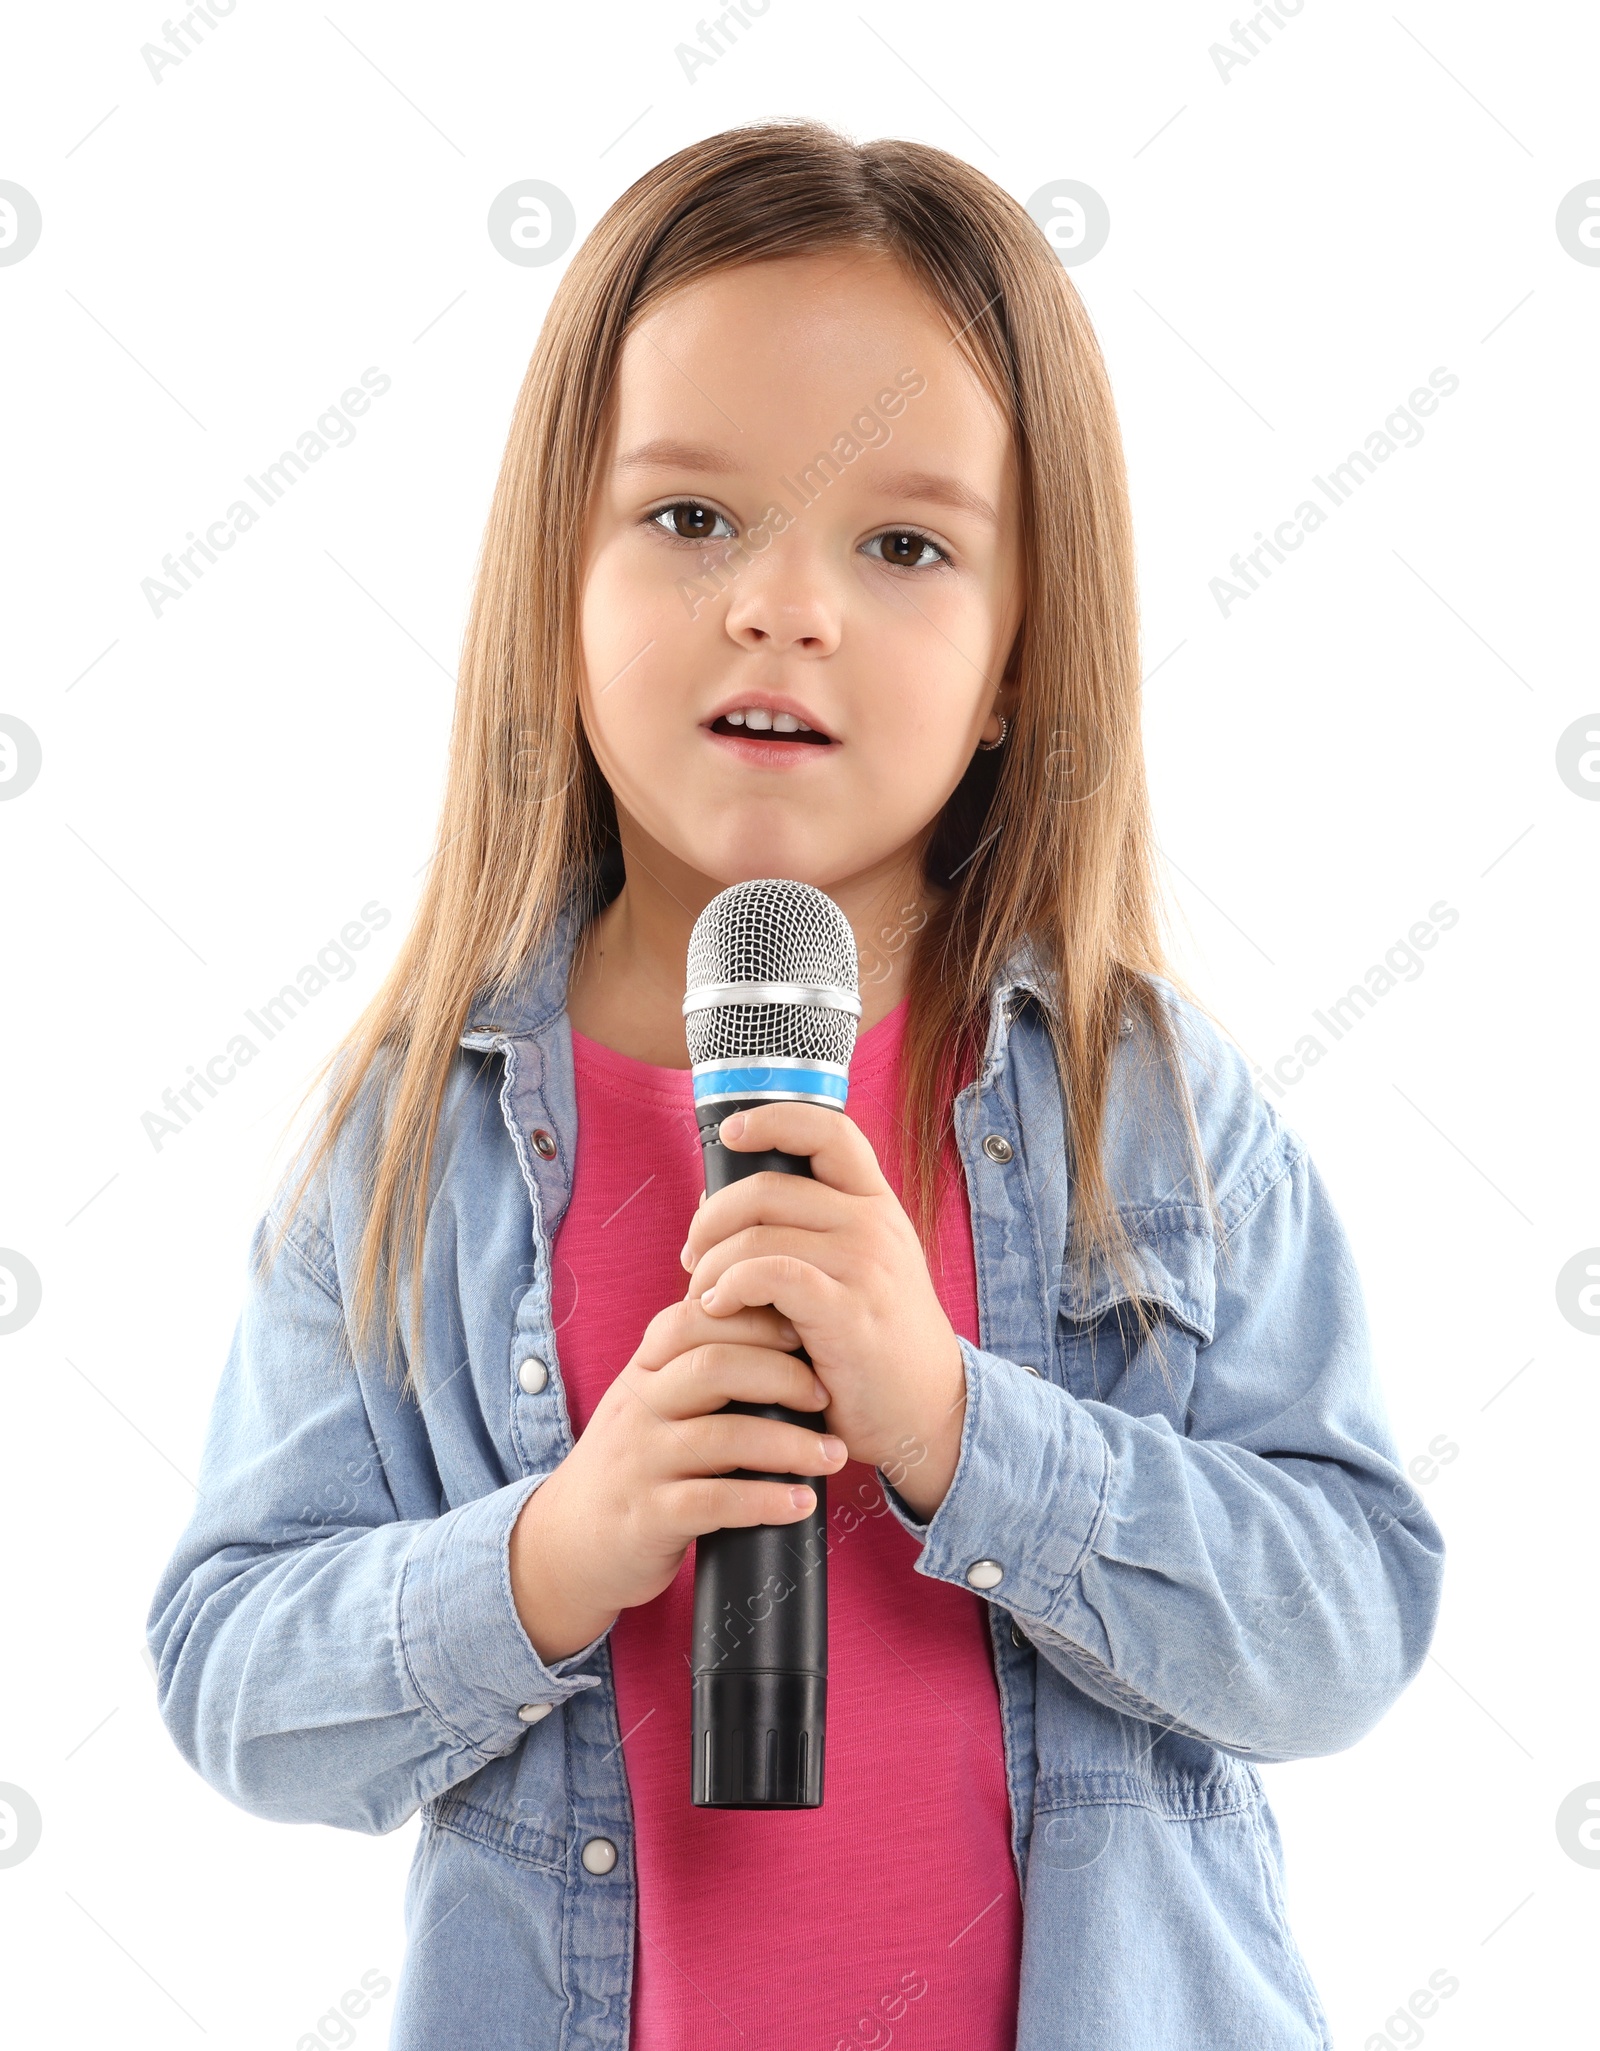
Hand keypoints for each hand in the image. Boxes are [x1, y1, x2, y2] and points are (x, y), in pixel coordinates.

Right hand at [508, 1297, 848, 1662]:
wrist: (568, 1542)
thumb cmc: (634, 1463)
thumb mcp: (650, 1402)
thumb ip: (695, 1366)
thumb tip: (779, 1324)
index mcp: (643, 1370)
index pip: (696, 1319)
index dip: (756, 1319)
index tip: (806, 1331)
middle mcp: (638, 1408)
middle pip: (714, 1367)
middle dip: (783, 1376)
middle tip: (827, 1396)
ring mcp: (640, 1462)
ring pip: (722, 1437)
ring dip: (789, 1445)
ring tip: (834, 1456)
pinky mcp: (648, 1516)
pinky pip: (714, 1502)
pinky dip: (765, 1501)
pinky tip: (801, 1504)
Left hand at [680, 1104, 967, 1522]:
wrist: (929, 1414)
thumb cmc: (877, 1343)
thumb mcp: (859, 1270)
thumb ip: (805, 1231)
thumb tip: (718, 1200)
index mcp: (876, 1205)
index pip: (828, 1130)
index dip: (774, 1118)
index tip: (734, 1133)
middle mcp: (874, 1225)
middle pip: (768, 1186)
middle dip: (712, 1217)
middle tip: (693, 1254)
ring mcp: (866, 1266)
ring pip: (759, 1233)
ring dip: (713, 1263)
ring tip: (703, 1294)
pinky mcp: (847, 1312)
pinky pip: (770, 1274)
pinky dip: (731, 1286)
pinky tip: (718, 1308)